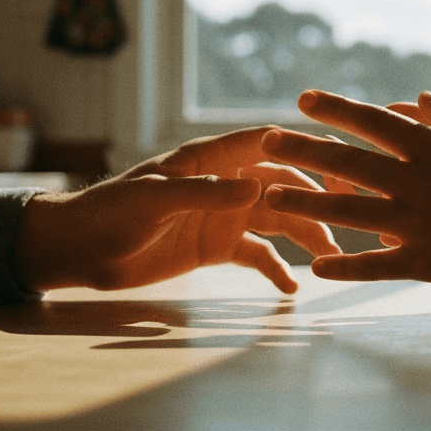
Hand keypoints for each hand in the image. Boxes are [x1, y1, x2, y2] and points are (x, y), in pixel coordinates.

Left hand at [14, 126, 340, 293]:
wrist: (80, 252)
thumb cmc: (108, 211)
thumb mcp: (154, 198)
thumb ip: (205, 192)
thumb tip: (257, 189)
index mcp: (209, 158)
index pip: (265, 143)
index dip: (301, 146)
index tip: (339, 158)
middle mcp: (224, 183)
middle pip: (283, 184)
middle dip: (316, 197)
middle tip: (350, 214)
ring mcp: (223, 215)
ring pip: (278, 220)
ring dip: (305, 234)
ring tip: (331, 255)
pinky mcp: (217, 247)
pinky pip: (258, 255)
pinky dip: (277, 269)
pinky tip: (293, 288)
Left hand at [260, 89, 430, 302]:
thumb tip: (421, 97)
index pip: (375, 121)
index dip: (336, 109)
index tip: (302, 99)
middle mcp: (423, 181)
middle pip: (349, 161)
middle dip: (302, 149)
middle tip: (262, 141)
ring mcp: (424, 224)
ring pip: (352, 211)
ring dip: (307, 203)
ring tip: (269, 197)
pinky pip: (378, 265)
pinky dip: (346, 265)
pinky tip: (315, 265)